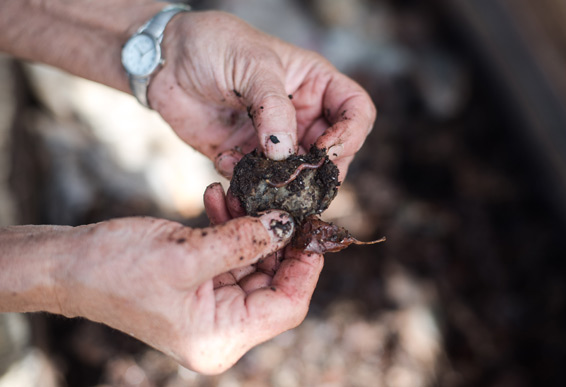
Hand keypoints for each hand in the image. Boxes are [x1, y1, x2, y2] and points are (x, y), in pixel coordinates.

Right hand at [52, 187, 321, 373]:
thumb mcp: (186, 253)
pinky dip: (230, 227)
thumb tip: (288, 224)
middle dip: (278, 239)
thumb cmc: (117, 269)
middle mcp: (222, 329)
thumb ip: (243, 240)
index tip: (313, 228)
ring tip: (240, 193)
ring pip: (255, 264)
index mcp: (221, 337)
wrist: (70, 266)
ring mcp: (212, 307)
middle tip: (282, 201)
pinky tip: (219, 198)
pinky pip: (231, 255)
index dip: (306, 267)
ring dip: (252, 226)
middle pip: (275, 283)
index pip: (287, 306)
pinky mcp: (202, 285)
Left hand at [149, 11, 375, 179]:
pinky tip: (224, 160)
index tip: (324, 149)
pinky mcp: (246, 159)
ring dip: (281, 184)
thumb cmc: (214, 45)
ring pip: (298, 177)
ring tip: (257, 174)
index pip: (357, 113)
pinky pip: (259, 183)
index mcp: (316, 86)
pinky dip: (246, 183)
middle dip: (317, 171)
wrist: (166, 61)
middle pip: (334, 155)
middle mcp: (302, 117)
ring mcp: (274, 142)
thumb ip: (273, 108)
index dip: (350, 135)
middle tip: (294, 178)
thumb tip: (285, 153)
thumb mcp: (252, 64)